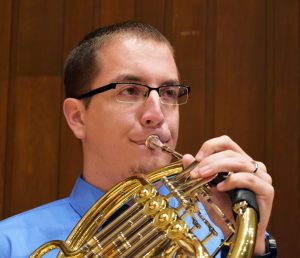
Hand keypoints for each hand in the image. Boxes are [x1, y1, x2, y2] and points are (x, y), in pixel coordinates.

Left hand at [182, 135, 273, 254]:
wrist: (235, 232)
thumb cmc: (222, 210)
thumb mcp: (205, 189)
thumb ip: (198, 173)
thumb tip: (186, 157)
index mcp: (238, 161)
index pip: (226, 143)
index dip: (210, 146)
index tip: (196, 158)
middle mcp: (251, 165)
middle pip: (230, 152)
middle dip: (209, 160)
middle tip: (195, 171)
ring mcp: (261, 177)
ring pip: (239, 162)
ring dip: (217, 167)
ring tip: (203, 176)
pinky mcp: (267, 190)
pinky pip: (249, 179)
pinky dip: (232, 181)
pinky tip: (220, 188)